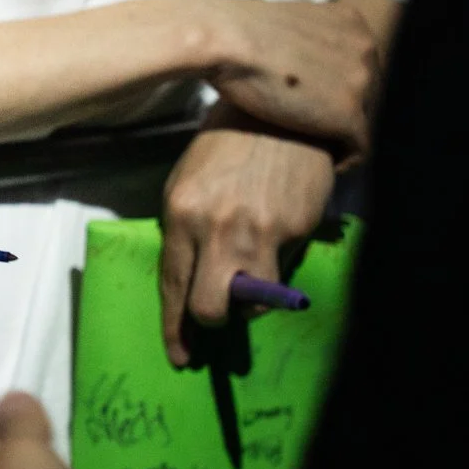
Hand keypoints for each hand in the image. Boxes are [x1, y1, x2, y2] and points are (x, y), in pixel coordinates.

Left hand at [159, 108, 334, 366]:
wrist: (279, 113)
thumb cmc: (226, 146)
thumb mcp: (188, 183)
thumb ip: (186, 231)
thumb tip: (194, 279)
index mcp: (181, 214)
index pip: (172, 287)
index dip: (176, 329)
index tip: (180, 355)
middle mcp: (216, 229)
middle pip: (210, 310)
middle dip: (213, 321)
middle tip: (219, 311)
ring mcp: (259, 232)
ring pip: (253, 304)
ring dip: (251, 300)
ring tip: (254, 271)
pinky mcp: (295, 230)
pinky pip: (283, 269)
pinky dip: (279, 262)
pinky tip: (278, 230)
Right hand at [192, 0, 380, 160]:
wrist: (226, 42)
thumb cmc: (238, 33)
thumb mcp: (287, 25)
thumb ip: (308, 42)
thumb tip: (301, 61)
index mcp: (352, 23)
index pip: (358, 65)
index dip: (337, 87)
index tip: (315, 103)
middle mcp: (365, 49)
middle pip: (367, 92)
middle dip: (342, 111)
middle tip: (313, 127)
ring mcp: (360, 83)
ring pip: (365, 121)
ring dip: (342, 135)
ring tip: (317, 147)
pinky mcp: (349, 115)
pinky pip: (359, 148)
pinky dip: (343, 159)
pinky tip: (325, 163)